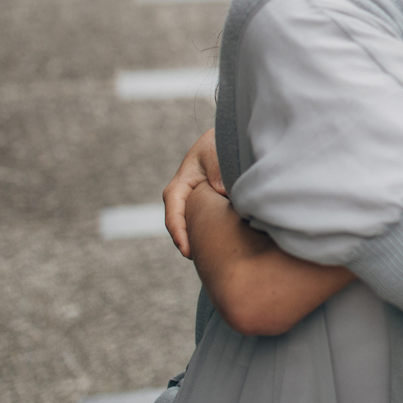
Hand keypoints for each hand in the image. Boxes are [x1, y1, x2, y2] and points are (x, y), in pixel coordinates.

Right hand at [163, 128, 222, 258]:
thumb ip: (216, 172)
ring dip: (204, 243)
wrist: (228, 139)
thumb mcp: (214, 153)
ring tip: (217, 261)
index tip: (188, 251)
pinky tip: (228, 247)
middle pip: (184, 229)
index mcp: (180, 187)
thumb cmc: (218, 143)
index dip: (180, 235)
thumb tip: (221, 192)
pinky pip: (209, 226)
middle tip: (206, 264)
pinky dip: (215, 237)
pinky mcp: (209, 210)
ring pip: (197, 230)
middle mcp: (185, 200)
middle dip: (192, 246)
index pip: (175, 216)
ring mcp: (197, 207)